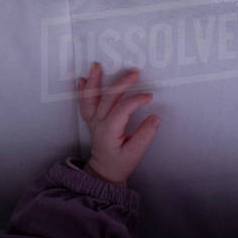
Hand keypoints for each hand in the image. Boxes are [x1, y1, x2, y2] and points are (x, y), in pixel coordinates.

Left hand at [76, 62, 159, 185]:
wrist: (104, 171)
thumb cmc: (120, 163)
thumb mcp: (135, 153)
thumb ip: (145, 135)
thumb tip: (155, 118)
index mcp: (109, 131)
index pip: (122, 109)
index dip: (135, 100)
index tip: (148, 96)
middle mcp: (98, 123)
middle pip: (107, 98)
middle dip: (121, 83)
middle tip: (134, 72)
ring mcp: (92, 120)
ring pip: (90, 98)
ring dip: (94, 81)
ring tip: (96, 66)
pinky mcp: (91, 119)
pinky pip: (84, 103)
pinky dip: (82, 91)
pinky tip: (83, 80)